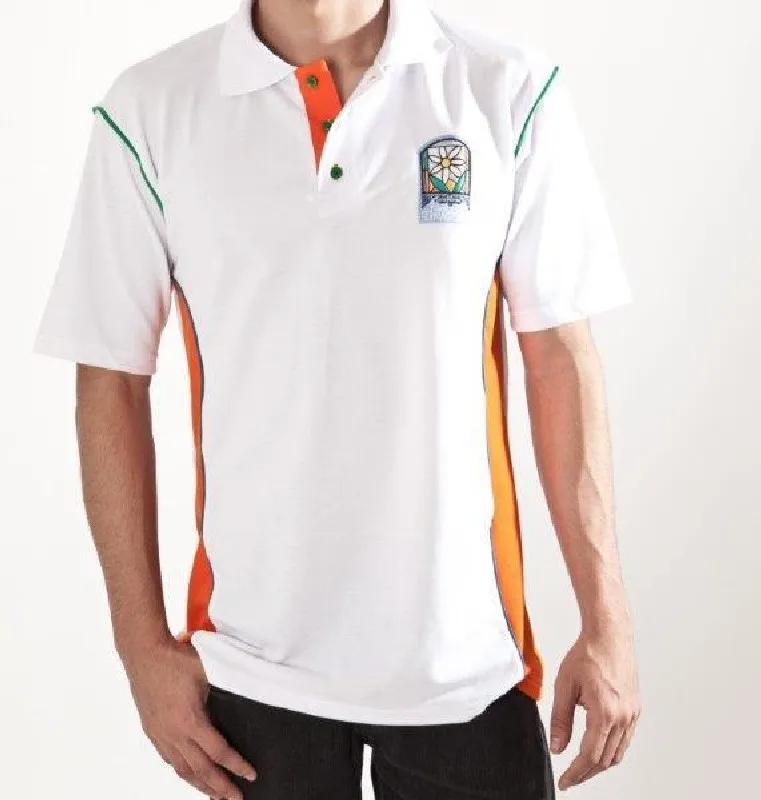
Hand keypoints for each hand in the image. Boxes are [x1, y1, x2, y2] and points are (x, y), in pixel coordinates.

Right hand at [124, 636, 255, 798]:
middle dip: (220, 788)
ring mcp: (160, 735)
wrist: (144, 653)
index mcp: (190, 721)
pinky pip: (169, 760)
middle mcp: (174, 734)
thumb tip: (251, 688)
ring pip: (182, 770)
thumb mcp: (208, 669)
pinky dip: (183, 771)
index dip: (236, 766)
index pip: (219, 752)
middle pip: (201, 771)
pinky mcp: (152, 731)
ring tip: (215, 796)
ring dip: (200, 785)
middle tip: (235, 799)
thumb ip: (227, 684)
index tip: (251, 775)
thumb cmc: (176, 658)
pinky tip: (190, 774)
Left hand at [550, 624, 640, 790]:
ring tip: (582, 768)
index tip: (565, 781)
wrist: (609, 635)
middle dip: (586, 773)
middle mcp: (623, 717)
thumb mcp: (565, 685)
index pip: (590, 756)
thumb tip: (558, 747)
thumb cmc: (588, 654)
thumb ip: (560, 719)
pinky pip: (625, 740)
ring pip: (618, 753)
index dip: (575, 773)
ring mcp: (632, 714)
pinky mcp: (635, 708)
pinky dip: (612, 750)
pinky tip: (599, 748)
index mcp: (605, 713)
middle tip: (570, 778)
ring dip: (599, 764)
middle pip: (605, 759)